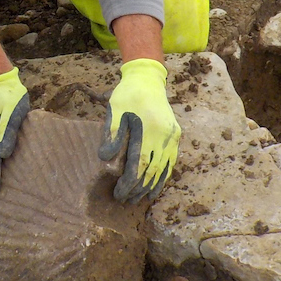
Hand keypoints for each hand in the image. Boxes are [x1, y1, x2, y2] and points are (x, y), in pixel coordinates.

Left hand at [100, 58, 180, 202]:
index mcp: (149, 129)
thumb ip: (111, 134)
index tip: (119, 193)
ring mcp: (172, 136)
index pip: (139, 166)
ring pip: (164, 170)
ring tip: (139, 199)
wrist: (148, 79)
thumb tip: (105, 159)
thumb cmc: (127, 94)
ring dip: (151, 187)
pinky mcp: (175, 135)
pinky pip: (172, 162)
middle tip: (125, 200)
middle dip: (138, 189)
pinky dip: (164, 177)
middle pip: (151, 172)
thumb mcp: (115, 110)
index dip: (129, 183)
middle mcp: (164, 135)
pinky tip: (155, 187)